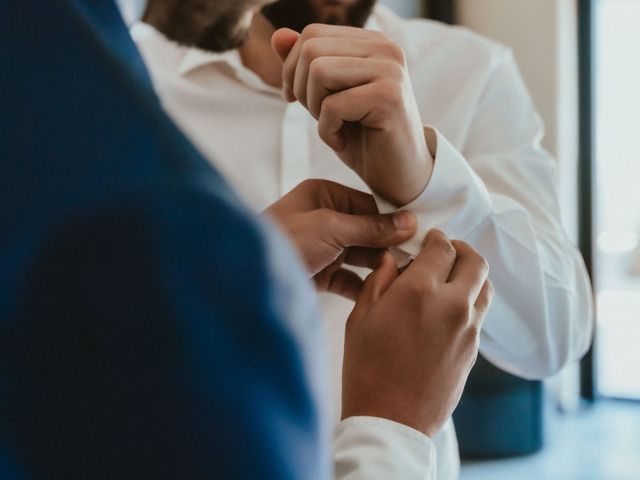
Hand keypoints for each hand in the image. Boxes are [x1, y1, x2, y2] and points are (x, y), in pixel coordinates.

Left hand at [264, 179, 416, 299]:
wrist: (245, 278)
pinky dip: (364, 287)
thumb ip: (371, 227)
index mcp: (323, 196)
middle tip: (416, 263)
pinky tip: (382, 295)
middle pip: (367, 232)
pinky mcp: (319, 275)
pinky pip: (348, 280)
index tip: (418, 237)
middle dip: (388, 248)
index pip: (369, 206)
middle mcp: (324, 220)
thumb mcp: (330, 228)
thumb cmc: (283, 241)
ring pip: (360, 257)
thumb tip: (409, 221)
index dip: (392, 222)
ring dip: (379, 268)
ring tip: (403, 280)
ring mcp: (322, 249)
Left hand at [272, 25, 432, 205]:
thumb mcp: (326, 98)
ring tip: (333, 127)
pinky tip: (341, 143)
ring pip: (319, 71)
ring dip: (314, 108)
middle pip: (311, 50)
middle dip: (302, 89)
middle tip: (320, 118)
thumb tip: (277, 35)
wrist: (400, 176)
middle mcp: (386, 48)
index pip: (312, 34)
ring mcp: (390, 70)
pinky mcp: (389, 97)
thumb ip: (304, 66)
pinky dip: (326, 131)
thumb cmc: (364, 138)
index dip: (292, 69)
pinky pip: (332, 105)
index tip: (299, 100)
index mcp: (372, 42)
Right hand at [341, 230, 492, 436]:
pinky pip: (480, 312)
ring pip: (485, 286)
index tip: (429, 239)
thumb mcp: (360, 319)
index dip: (436, 239)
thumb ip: (378, 282)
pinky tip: (448, 308)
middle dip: (460, 250)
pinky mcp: (474, 349)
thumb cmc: (366, 369)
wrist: (391, 420)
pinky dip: (470, 299)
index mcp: (418, 291)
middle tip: (445, 251)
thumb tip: (391, 260)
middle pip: (475, 261)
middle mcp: (451, 305)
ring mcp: (468, 329)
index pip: (442, 248)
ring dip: (471, 274)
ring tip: (451, 278)